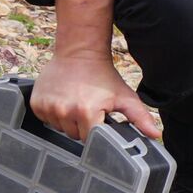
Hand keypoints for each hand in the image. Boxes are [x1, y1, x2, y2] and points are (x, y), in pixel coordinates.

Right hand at [32, 53, 159, 140]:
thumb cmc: (103, 76)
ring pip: (60, 129)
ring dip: (68, 121)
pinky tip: (64, 100)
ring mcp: (47, 107)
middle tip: (90, 108)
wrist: (79, 53)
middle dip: (83, 126)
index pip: (91, 140)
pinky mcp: (36, 104)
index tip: (101, 119)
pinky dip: (55, 114)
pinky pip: (46, 120)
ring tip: (77, 102)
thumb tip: (156, 135)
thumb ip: (140, 118)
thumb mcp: (125, 97)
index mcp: (86, 112)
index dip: (98, 132)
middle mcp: (63, 111)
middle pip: (75, 135)